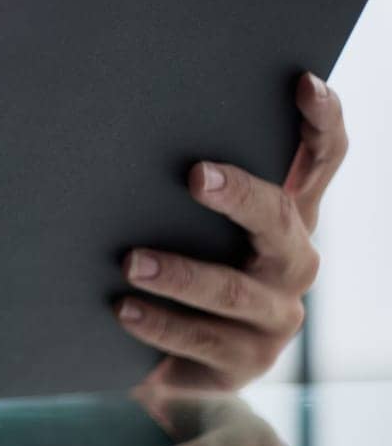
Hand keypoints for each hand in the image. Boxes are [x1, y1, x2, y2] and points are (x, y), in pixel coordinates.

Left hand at [116, 73, 347, 389]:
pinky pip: (202, 340)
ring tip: (130, 262)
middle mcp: (292, 263)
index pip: (322, 163)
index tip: (302, 83)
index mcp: (287, 218)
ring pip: (235, 291)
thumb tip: (134, 122)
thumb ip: (185, 186)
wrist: (161, 360)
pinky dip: (159, 322)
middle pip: (281, 221)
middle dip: (240, 196)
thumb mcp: (182, 223)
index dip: (322, 122)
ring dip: (181, 273)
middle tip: (194, 175)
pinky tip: (122, 309)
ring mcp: (274, 317)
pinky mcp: (244, 363)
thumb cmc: (171, 265)